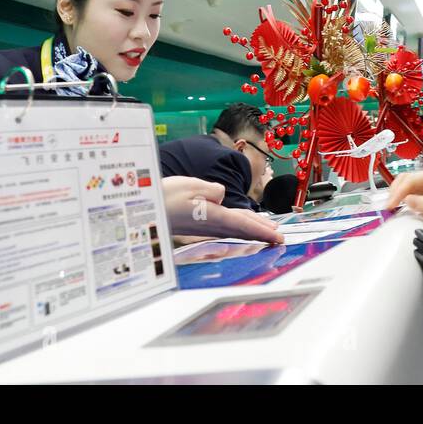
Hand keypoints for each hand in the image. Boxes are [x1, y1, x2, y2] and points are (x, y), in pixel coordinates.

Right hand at [162, 176, 283, 243]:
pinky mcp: (199, 227)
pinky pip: (225, 229)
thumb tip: (222, 195)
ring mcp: (205, 228)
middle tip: (279, 237)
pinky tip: (238, 230)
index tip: (278, 236)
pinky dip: (238, 230)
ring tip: (265, 232)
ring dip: (251, 232)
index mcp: (212, 216)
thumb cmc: (164, 198)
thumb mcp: (190, 186)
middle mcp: (211, 226)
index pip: (244, 223)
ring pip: (235, 230)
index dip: (262, 230)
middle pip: (242, 230)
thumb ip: (211, 190)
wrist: (143, 212)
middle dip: (261, 233)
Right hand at [384, 167, 422, 237]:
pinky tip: (398, 208)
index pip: (409, 181)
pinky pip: (408, 193)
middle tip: (388, 208)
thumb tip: (407, 200)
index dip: (397, 193)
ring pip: (403, 185)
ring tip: (390, 209)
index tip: (390, 206)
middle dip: (394, 192)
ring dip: (395, 195)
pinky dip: (400, 199)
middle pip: (403, 180)